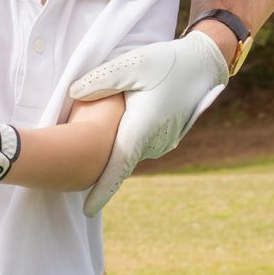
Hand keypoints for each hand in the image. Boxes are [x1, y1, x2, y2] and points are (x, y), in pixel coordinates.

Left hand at [66, 32, 230, 215]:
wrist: (203, 64)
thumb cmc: (167, 63)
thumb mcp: (131, 64)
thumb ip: (100, 81)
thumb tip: (73, 95)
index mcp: (141, 129)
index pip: (117, 168)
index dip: (101, 191)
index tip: (86, 211)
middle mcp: (153, 142)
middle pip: (118, 159)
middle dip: (97, 162)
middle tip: (70, 165)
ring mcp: (162, 142)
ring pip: (129, 149)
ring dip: (112, 146)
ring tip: (89, 140)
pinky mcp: (166, 136)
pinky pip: (140, 142)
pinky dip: (126, 138)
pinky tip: (118, 123)